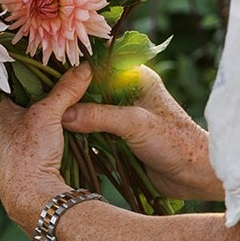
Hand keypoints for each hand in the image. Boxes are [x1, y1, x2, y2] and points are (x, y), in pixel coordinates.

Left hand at [0, 63, 94, 234]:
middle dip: (35, 85)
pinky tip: (61, 118)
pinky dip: (46, 123)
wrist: (32, 199)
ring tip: (62, 88)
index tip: (34, 53)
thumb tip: (84, 67)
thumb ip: (66, 89)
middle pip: (15, 96)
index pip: (1, 79)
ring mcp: (8, 143)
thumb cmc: (29, 153)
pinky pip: (33, 131)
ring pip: (25, 115)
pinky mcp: (22, 157)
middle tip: (54, 68)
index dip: (18, 66)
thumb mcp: (48, 114)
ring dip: (41, 105)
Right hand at [62, 66, 223, 201]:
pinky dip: (82, 135)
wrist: (196, 176)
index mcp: (135, 77)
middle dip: (71, 96)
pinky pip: (95, 132)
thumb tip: (63, 115)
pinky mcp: (120, 137)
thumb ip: (99, 116)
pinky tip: (62, 139)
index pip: (100, 64)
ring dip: (74, 118)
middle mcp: (127, 93)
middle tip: (43, 100)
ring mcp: (123, 116)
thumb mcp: (135, 124)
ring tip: (47, 120)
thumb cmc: (175, 142)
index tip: (50, 72)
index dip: (77, 67)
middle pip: (91, 89)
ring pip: (90, 111)